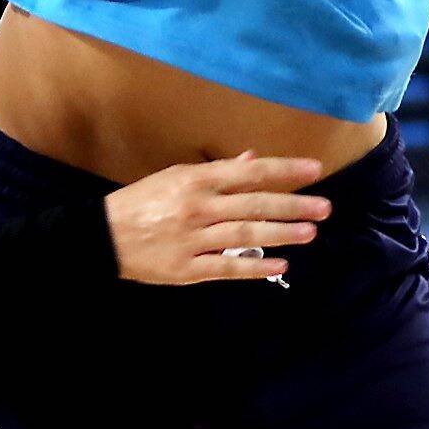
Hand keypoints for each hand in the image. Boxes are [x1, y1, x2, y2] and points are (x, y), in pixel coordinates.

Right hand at [102, 154, 328, 284]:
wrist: (103, 236)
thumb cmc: (143, 202)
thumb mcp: (177, 177)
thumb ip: (218, 171)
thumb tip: (254, 160)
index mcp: (196, 180)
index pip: (249, 172)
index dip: (284, 170)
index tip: (315, 170)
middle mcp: (198, 207)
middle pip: (255, 204)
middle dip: (293, 205)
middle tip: (325, 207)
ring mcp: (194, 239)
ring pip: (246, 234)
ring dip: (282, 233)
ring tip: (310, 232)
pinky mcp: (188, 268)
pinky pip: (227, 267)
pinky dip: (255, 266)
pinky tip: (280, 264)